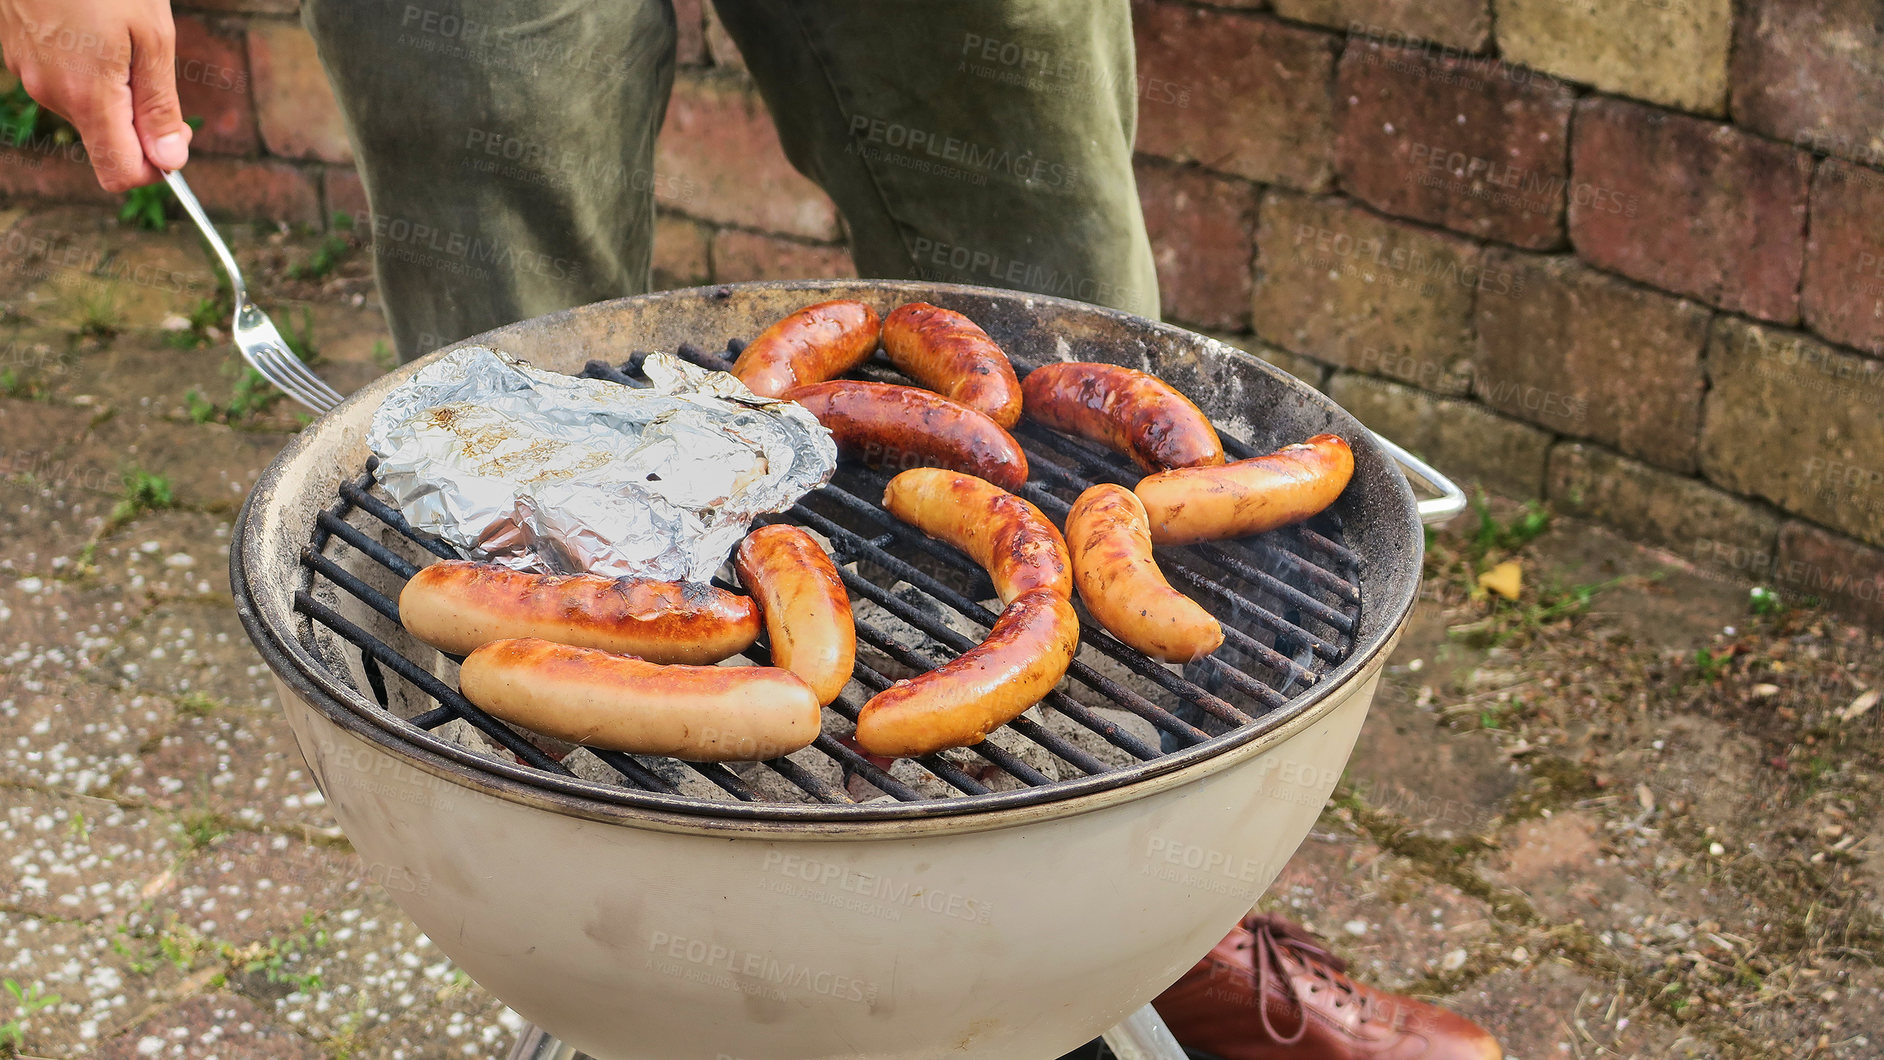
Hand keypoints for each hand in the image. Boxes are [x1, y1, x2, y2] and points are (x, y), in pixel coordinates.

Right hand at [0, 0, 189, 190]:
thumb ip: (158, 105)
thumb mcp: (152, 37)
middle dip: (138, 118)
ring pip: (85, 107)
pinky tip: (92, 26)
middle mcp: (50, 94)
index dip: (155, 167)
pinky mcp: (18, 53)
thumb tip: (171, 160)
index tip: (176, 134)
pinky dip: (87, 66)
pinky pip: (62, 78)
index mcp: (86, 97)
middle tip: (152, 64)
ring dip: (113, 87)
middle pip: (105, 139)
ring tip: (118, 34)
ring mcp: (28, 73)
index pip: (119, 173)